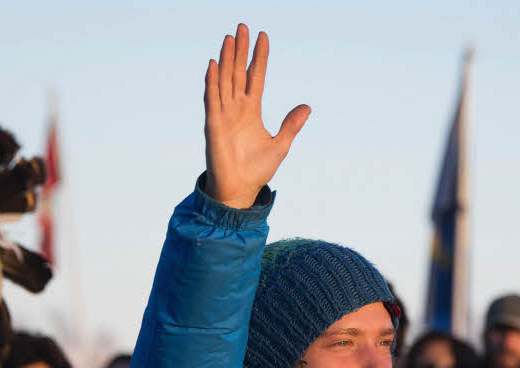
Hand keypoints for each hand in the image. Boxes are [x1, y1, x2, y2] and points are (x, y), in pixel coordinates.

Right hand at [204, 23, 310, 208]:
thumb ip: (291, 125)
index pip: (256, 77)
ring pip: (225, 80)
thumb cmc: (257, 170)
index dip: (259, 57)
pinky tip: (213, 65)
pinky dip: (212, 82)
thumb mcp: (280, 145)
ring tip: (229, 38)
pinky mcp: (214, 124)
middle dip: (240, 50)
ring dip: (226, 59)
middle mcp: (237, 108)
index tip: (263, 37)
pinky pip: (212, 99)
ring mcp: (224, 114)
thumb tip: (307, 107)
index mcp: (252, 111)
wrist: (240, 189)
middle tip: (243, 27)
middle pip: (238, 72)